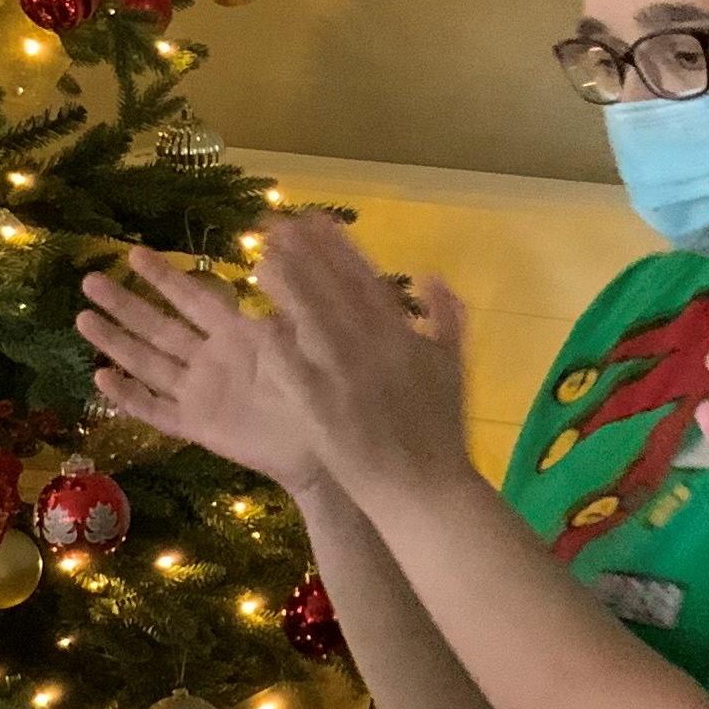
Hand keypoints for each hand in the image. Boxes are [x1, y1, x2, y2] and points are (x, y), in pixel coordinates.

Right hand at [78, 250, 333, 489]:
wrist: (326, 445)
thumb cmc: (322, 389)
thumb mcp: (307, 337)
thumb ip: (287, 298)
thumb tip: (273, 251)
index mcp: (236, 334)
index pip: (193, 297)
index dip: (164, 276)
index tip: (134, 253)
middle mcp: (210, 359)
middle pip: (158, 327)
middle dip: (124, 303)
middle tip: (89, 279)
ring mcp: (200, 393)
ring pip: (148, 363)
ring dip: (115, 343)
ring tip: (81, 319)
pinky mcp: (196, 426)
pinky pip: (156, 411)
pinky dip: (129, 396)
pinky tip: (101, 378)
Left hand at [248, 215, 473, 507]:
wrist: (426, 488)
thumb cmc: (441, 430)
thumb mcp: (453, 366)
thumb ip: (445, 316)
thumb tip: (432, 274)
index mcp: (403, 333)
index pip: (365, 278)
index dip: (337, 246)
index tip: (313, 220)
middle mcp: (374, 345)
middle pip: (333, 289)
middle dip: (304, 254)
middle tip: (274, 225)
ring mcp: (347, 374)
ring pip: (312, 320)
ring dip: (287, 288)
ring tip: (260, 259)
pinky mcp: (322, 406)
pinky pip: (294, 369)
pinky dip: (277, 344)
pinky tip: (256, 323)